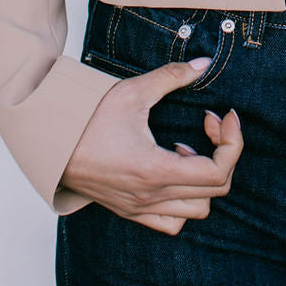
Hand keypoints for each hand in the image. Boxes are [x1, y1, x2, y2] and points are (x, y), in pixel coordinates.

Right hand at [60, 58, 243, 233]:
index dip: (232, 142)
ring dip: (203, 180)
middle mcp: (151, 196)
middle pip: (215, 190)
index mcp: (156, 170)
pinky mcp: (131, 212)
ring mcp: (141, 209)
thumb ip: (172, 76)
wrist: (52, 144)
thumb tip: (203, 63)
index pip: (218, 172)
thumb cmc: (89, 119)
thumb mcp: (133, 92)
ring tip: (185, 150)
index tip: (224, 116)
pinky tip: (172, 171)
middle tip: (207, 125)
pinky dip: (184, 202)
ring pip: (197, 211)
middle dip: (223, 154)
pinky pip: (172, 222)